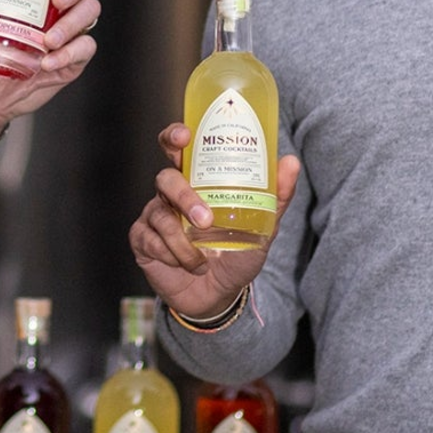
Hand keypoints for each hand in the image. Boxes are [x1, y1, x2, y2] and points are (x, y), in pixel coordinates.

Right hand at [128, 123, 301, 321]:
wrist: (219, 295)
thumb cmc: (236, 253)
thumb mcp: (261, 226)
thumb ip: (275, 196)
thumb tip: (290, 162)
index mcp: (196, 181)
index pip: (178, 148)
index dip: (174, 136)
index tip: (184, 136)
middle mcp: (172, 194)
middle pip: (165, 178)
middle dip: (183, 196)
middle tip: (204, 219)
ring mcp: (154, 215)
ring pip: (159, 214)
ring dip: (182, 239)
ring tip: (203, 257)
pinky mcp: (142, 239)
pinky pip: (151, 240)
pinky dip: (173, 255)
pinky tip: (189, 265)